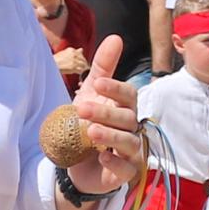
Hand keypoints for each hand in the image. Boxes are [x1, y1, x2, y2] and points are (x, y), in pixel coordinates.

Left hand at [58, 38, 143, 198]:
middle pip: (127, 118)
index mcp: (125, 108)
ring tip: (91, 132)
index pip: (129, 95)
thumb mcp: (91, 94)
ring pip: (129, 142)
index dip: (116, 89)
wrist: (76, 164)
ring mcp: (130, 151)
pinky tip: (102, 158)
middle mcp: (131, 128)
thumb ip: (104, 67)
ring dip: (111, 136)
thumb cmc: (89, 124)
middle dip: (105, 113)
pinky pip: (127, 169)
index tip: (98, 83)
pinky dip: (116, 163)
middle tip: (82, 108)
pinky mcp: (124, 172)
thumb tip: (116, 37)